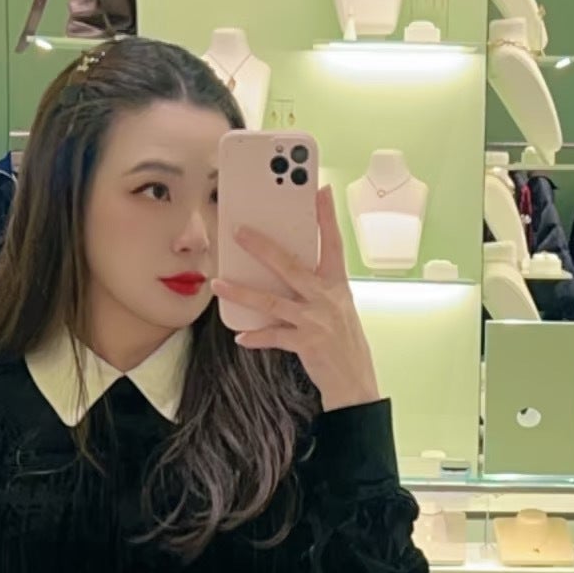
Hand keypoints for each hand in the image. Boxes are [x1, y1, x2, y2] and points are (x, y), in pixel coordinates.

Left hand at [210, 185, 380, 411]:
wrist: (354, 384)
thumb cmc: (342, 343)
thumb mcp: (338, 308)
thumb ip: (316, 285)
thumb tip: (287, 266)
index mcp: (337, 285)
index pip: (333, 243)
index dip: (326, 216)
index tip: (321, 189)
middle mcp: (327, 299)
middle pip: (291, 265)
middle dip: (263, 247)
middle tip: (239, 231)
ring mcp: (317, 321)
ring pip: (272, 302)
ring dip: (242, 293)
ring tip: (218, 285)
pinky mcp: (307, 344)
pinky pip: (274, 337)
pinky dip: (256, 337)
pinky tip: (240, 336)